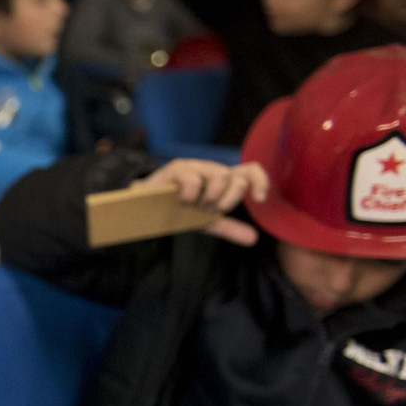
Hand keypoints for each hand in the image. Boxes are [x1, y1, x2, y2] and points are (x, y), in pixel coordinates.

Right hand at [133, 158, 266, 246]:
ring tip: (194, 206)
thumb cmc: (177, 210)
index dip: (260, 181)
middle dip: (227, 201)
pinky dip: (190, 195)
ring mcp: (195, 167)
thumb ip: (229, 228)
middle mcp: (211, 170)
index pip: (250, 171)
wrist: (144, 209)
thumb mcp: (206, 221)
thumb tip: (254, 239)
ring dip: (211, 198)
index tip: (259, 199)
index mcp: (222, 181)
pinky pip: (193, 180)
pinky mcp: (176, 169)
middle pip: (237, 179)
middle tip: (208, 210)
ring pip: (220, 176)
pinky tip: (180, 202)